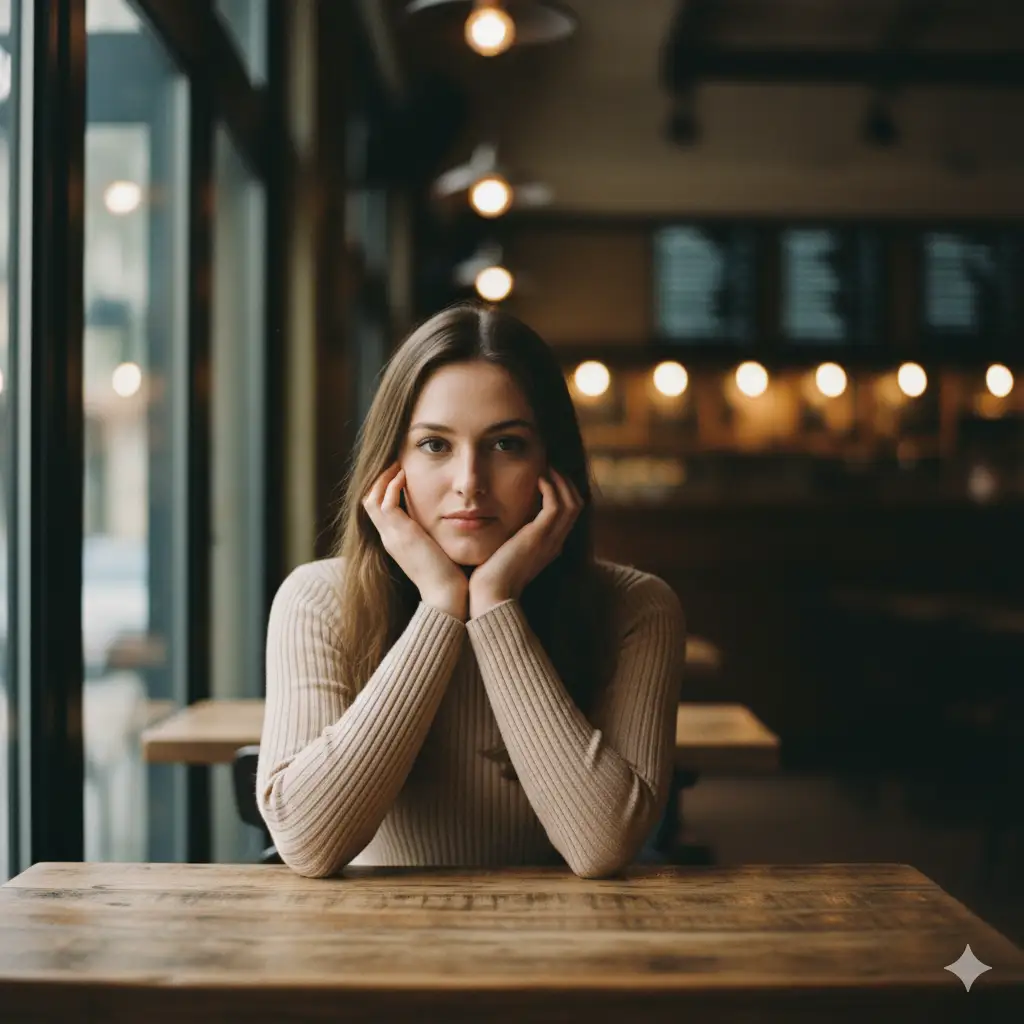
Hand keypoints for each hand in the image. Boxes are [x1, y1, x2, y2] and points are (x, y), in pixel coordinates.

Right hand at [362, 462, 467, 619]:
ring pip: (372, 498)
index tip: (401, 473)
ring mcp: (391, 536)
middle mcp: (389, 538)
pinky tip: (405, 475)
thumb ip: (435, 533)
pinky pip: (386, 503)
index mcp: (396, 541)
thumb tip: (449, 519)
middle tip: (396, 463)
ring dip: (384, 478)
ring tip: (398, 464)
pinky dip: (392, 486)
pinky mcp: (399, 535)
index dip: (386, 489)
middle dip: (381, 480)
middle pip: (370, 500)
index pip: (380, 509)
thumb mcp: (438, 549)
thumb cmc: (450, 576)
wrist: (447, 596)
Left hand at [468, 468, 582, 618]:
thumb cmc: (489, 577)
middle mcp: (555, 542)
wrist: (490, 595)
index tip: (546, 475)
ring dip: (561, 481)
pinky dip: (552, 488)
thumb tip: (495, 521)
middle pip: (575, 504)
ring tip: (547, 467)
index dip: (561, 492)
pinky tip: (539, 477)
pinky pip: (557, 505)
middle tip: (549, 465)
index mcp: (548, 546)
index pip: (567, 514)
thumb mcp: (502, 552)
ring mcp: (550, 540)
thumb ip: (507, 537)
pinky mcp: (541, 536)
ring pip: (572, 502)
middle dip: (565, 482)